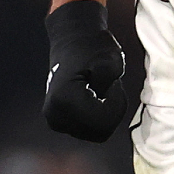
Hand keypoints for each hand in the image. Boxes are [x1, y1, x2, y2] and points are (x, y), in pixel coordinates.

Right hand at [42, 0, 129, 141]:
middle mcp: (55, 116)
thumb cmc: (93, 47)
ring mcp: (56, 121)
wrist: (72, 40)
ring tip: (100, 90)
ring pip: (97, 133)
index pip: (104, 122)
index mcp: (64, 100)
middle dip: (112, 110)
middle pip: (101, 131)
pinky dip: (98, 116)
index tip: (113, 82)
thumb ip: (108, 81)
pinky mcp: (60, 123)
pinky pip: (90, 129)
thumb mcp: (110, 60)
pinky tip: (94, 97)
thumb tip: (103, 104)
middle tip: (108, 85)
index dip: (117, 103)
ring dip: (106, 113)